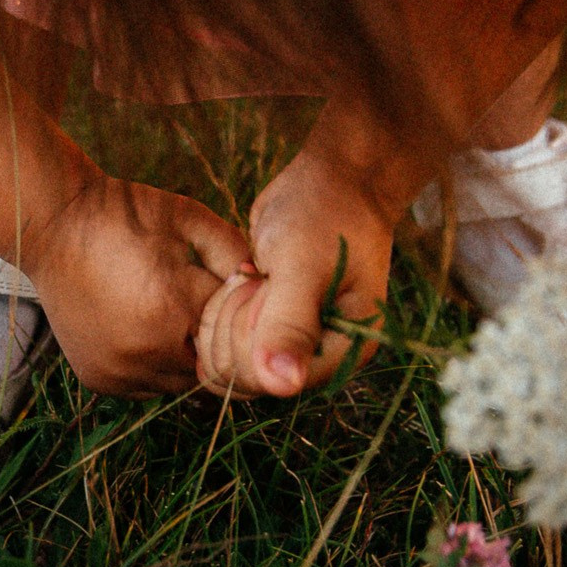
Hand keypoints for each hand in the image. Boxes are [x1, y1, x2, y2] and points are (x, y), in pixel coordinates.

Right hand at [22, 174, 250, 395]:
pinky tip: (147, 331)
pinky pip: (148, 386)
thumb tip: (262, 284)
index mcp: (172, 308)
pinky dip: (155, 366)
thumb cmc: (125, 215)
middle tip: (199, 302)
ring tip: (171, 315)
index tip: (223, 284)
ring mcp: (120, 371)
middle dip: (215, 337)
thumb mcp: (189, 218)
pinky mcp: (101, 380)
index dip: (235, 304)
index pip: (233, 325)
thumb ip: (234, 251)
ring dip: (187, 356)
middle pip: (212, 362)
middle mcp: (145, 351)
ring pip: (182, 381)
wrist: (53, 226)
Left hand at [196, 152, 394, 396]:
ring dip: (227, 313)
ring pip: (229, 360)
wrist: (333, 180)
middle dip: (237, 324)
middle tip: (259, 279)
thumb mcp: (305, 265)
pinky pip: (225, 338)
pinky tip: (242, 276)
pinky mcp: (269, 324)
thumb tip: (281, 387)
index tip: (267, 291)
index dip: (252, 341)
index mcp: (343, 350)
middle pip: (247, 377)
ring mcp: (292, 341)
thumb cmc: (326, 215)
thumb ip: (290, 324)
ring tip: (253, 275)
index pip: (274, 382)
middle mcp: (318, 355)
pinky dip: (222, 306)